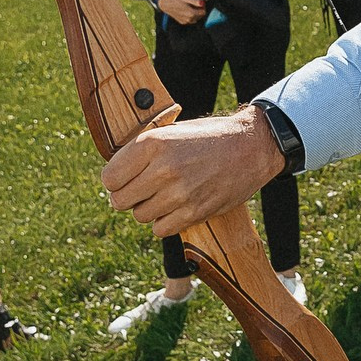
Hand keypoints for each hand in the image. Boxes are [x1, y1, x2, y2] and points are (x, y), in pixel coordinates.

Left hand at [101, 106, 286, 238]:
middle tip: (144, 189)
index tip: (126, 179)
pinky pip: (161, 229)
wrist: (251, 147)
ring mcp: (180, 193)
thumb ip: (141, 152)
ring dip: (149, 209)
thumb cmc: (207, 138)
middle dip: (129, 197)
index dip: (115, 181)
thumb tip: (113, 179)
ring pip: (140, 216)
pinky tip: (178, 206)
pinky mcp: (195, 212)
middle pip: (120, 201)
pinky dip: (165, 222)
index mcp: (153, 143)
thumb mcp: (170, 132)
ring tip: (167, 194)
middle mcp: (163, 168)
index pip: (109, 178)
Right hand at [155, 0, 206, 25]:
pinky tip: (186, 10)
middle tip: (195, 3)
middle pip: (200, 15)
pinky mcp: (182, 22)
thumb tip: (203, 3)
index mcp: (191, 13)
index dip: (203, 6)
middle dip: (199, 10)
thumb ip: (195, 1)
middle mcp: (189, 19)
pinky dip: (190, 15)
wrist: (165, 3)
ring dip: (195, 13)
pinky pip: (190, 20)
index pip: (203, 12)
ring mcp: (185, 21)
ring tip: (190, 6)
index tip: (199, 2)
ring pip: (196, 18)